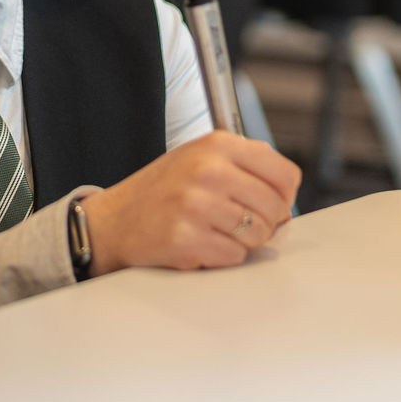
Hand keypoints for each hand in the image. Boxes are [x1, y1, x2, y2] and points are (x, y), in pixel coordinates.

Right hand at [85, 132, 300, 274]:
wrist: (114, 220)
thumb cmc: (162, 191)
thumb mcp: (200, 158)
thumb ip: (244, 166)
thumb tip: (286, 197)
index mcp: (217, 145)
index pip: (285, 174)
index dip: (284, 196)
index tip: (269, 204)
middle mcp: (207, 170)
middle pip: (275, 208)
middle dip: (264, 223)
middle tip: (239, 223)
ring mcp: (196, 204)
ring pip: (258, 234)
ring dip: (242, 241)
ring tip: (215, 231)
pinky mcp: (186, 238)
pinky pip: (234, 256)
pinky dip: (222, 256)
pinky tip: (199, 243)